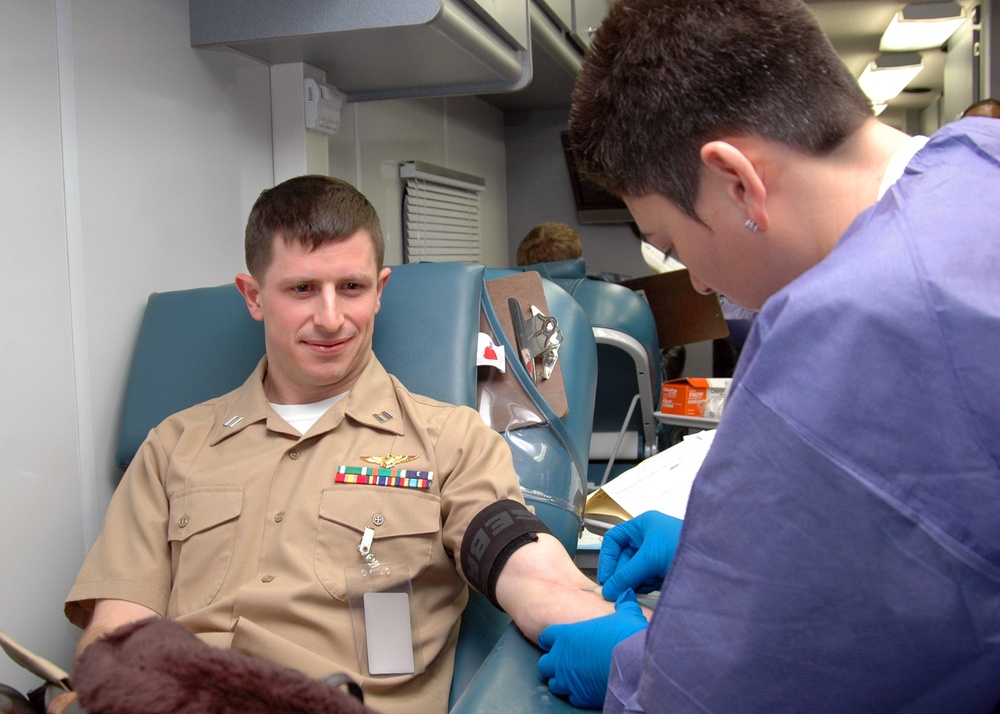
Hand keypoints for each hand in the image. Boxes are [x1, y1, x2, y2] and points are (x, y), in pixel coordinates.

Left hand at [537, 590, 647, 708]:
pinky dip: (576, 694)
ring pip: (554, 683)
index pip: (546, 636)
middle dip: (553, 662)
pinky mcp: (580, 697)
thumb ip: (622, 605)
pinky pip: (571, 697)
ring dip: (562, 680)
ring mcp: (568, 679)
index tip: (558, 640)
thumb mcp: (626, 614)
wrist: (634, 665)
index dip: (552, 638)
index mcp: (567, 635)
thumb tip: (626, 596)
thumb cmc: (625, 638)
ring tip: (574, 677)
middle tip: (566, 661)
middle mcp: (562, 658)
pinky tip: (586, 689)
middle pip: (545, 663)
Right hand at [599, 511, 683, 599]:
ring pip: (635, 572)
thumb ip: (626, 575)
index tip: (605, 579)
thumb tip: (608, 590)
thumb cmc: (686, 546)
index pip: (614, 540)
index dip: (607, 559)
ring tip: (632, 592)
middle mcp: (649, 538)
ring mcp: (658, 556)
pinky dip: (644, 588)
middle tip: (616, 592)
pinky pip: (647, 580)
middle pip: (624, 558)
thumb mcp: (650, 558)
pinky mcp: (666, 571)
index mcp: (643, 526)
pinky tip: (648, 591)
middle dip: (621, 575)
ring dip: (632, 583)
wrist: (717, 561)